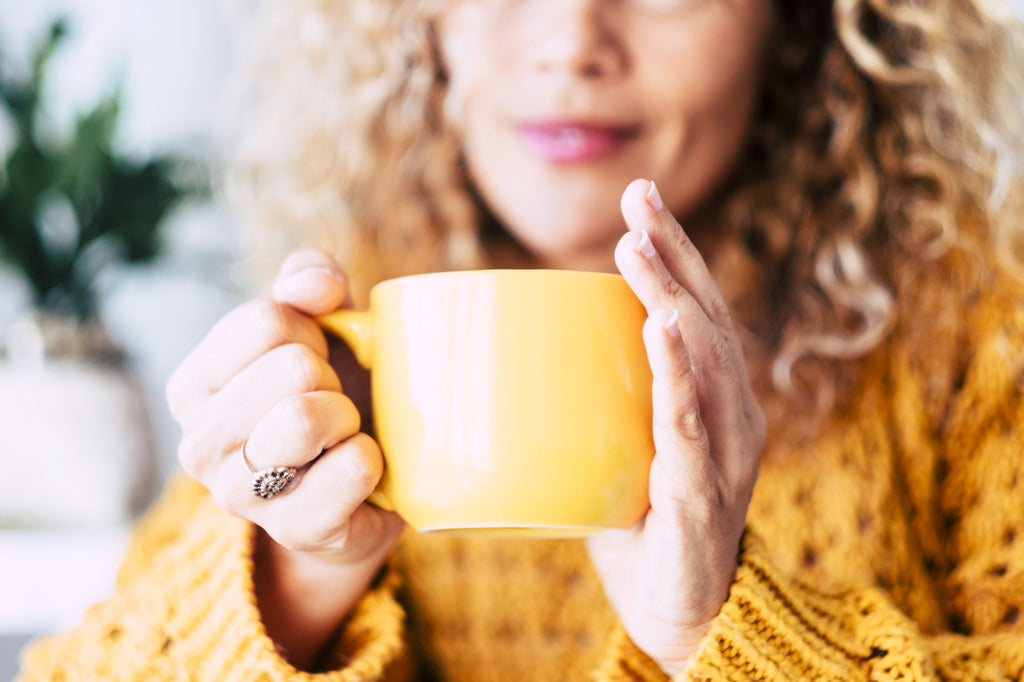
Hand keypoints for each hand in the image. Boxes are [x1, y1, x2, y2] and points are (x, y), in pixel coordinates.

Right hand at [166, 248, 404, 665]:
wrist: (359, 488)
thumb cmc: (331, 394)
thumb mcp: (317, 326)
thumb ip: (307, 280)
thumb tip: (319, 284)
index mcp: (192, 386)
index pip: (265, 319)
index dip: (311, 331)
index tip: (314, 358)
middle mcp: (199, 445)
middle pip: (293, 367)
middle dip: (330, 376)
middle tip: (332, 401)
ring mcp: (241, 496)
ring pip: (308, 419)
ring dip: (347, 416)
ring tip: (342, 433)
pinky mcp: (295, 530)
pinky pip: (353, 468)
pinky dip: (373, 459)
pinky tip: (361, 468)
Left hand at [587, 180, 764, 675]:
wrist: (681, 617)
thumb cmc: (646, 532)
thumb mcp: (620, 455)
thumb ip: (594, 411)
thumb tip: (518, 366)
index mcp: (714, 402)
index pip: (699, 313)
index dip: (677, 254)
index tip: (641, 201)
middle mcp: (732, 418)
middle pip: (707, 321)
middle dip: (673, 256)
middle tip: (638, 202)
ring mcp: (723, 458)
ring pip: (705, 365)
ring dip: (671, 300)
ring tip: (639, 250)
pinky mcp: (704, 500)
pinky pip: (691, 433)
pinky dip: (679, 380)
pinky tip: (665, 335)